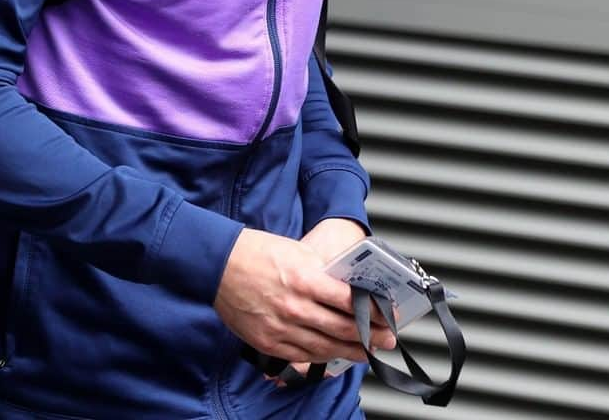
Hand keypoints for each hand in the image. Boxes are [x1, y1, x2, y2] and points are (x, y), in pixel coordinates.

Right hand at [260, 218, 391, 387]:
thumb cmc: (257, 252)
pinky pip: (301, 355)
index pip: (350, 301)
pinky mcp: (268, 342)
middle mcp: (295, 307)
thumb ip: (323, 272)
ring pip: (325, 346)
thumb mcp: (298, 252)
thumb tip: (349, 288)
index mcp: (304, 279)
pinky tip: (334, 354)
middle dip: (371, 335)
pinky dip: (321, 356)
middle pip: (342, 328)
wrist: (218, 265)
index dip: (374, 310)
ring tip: (368, 351)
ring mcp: (281, 328)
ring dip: (351, 351)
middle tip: (388, 339)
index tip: (389, 314)